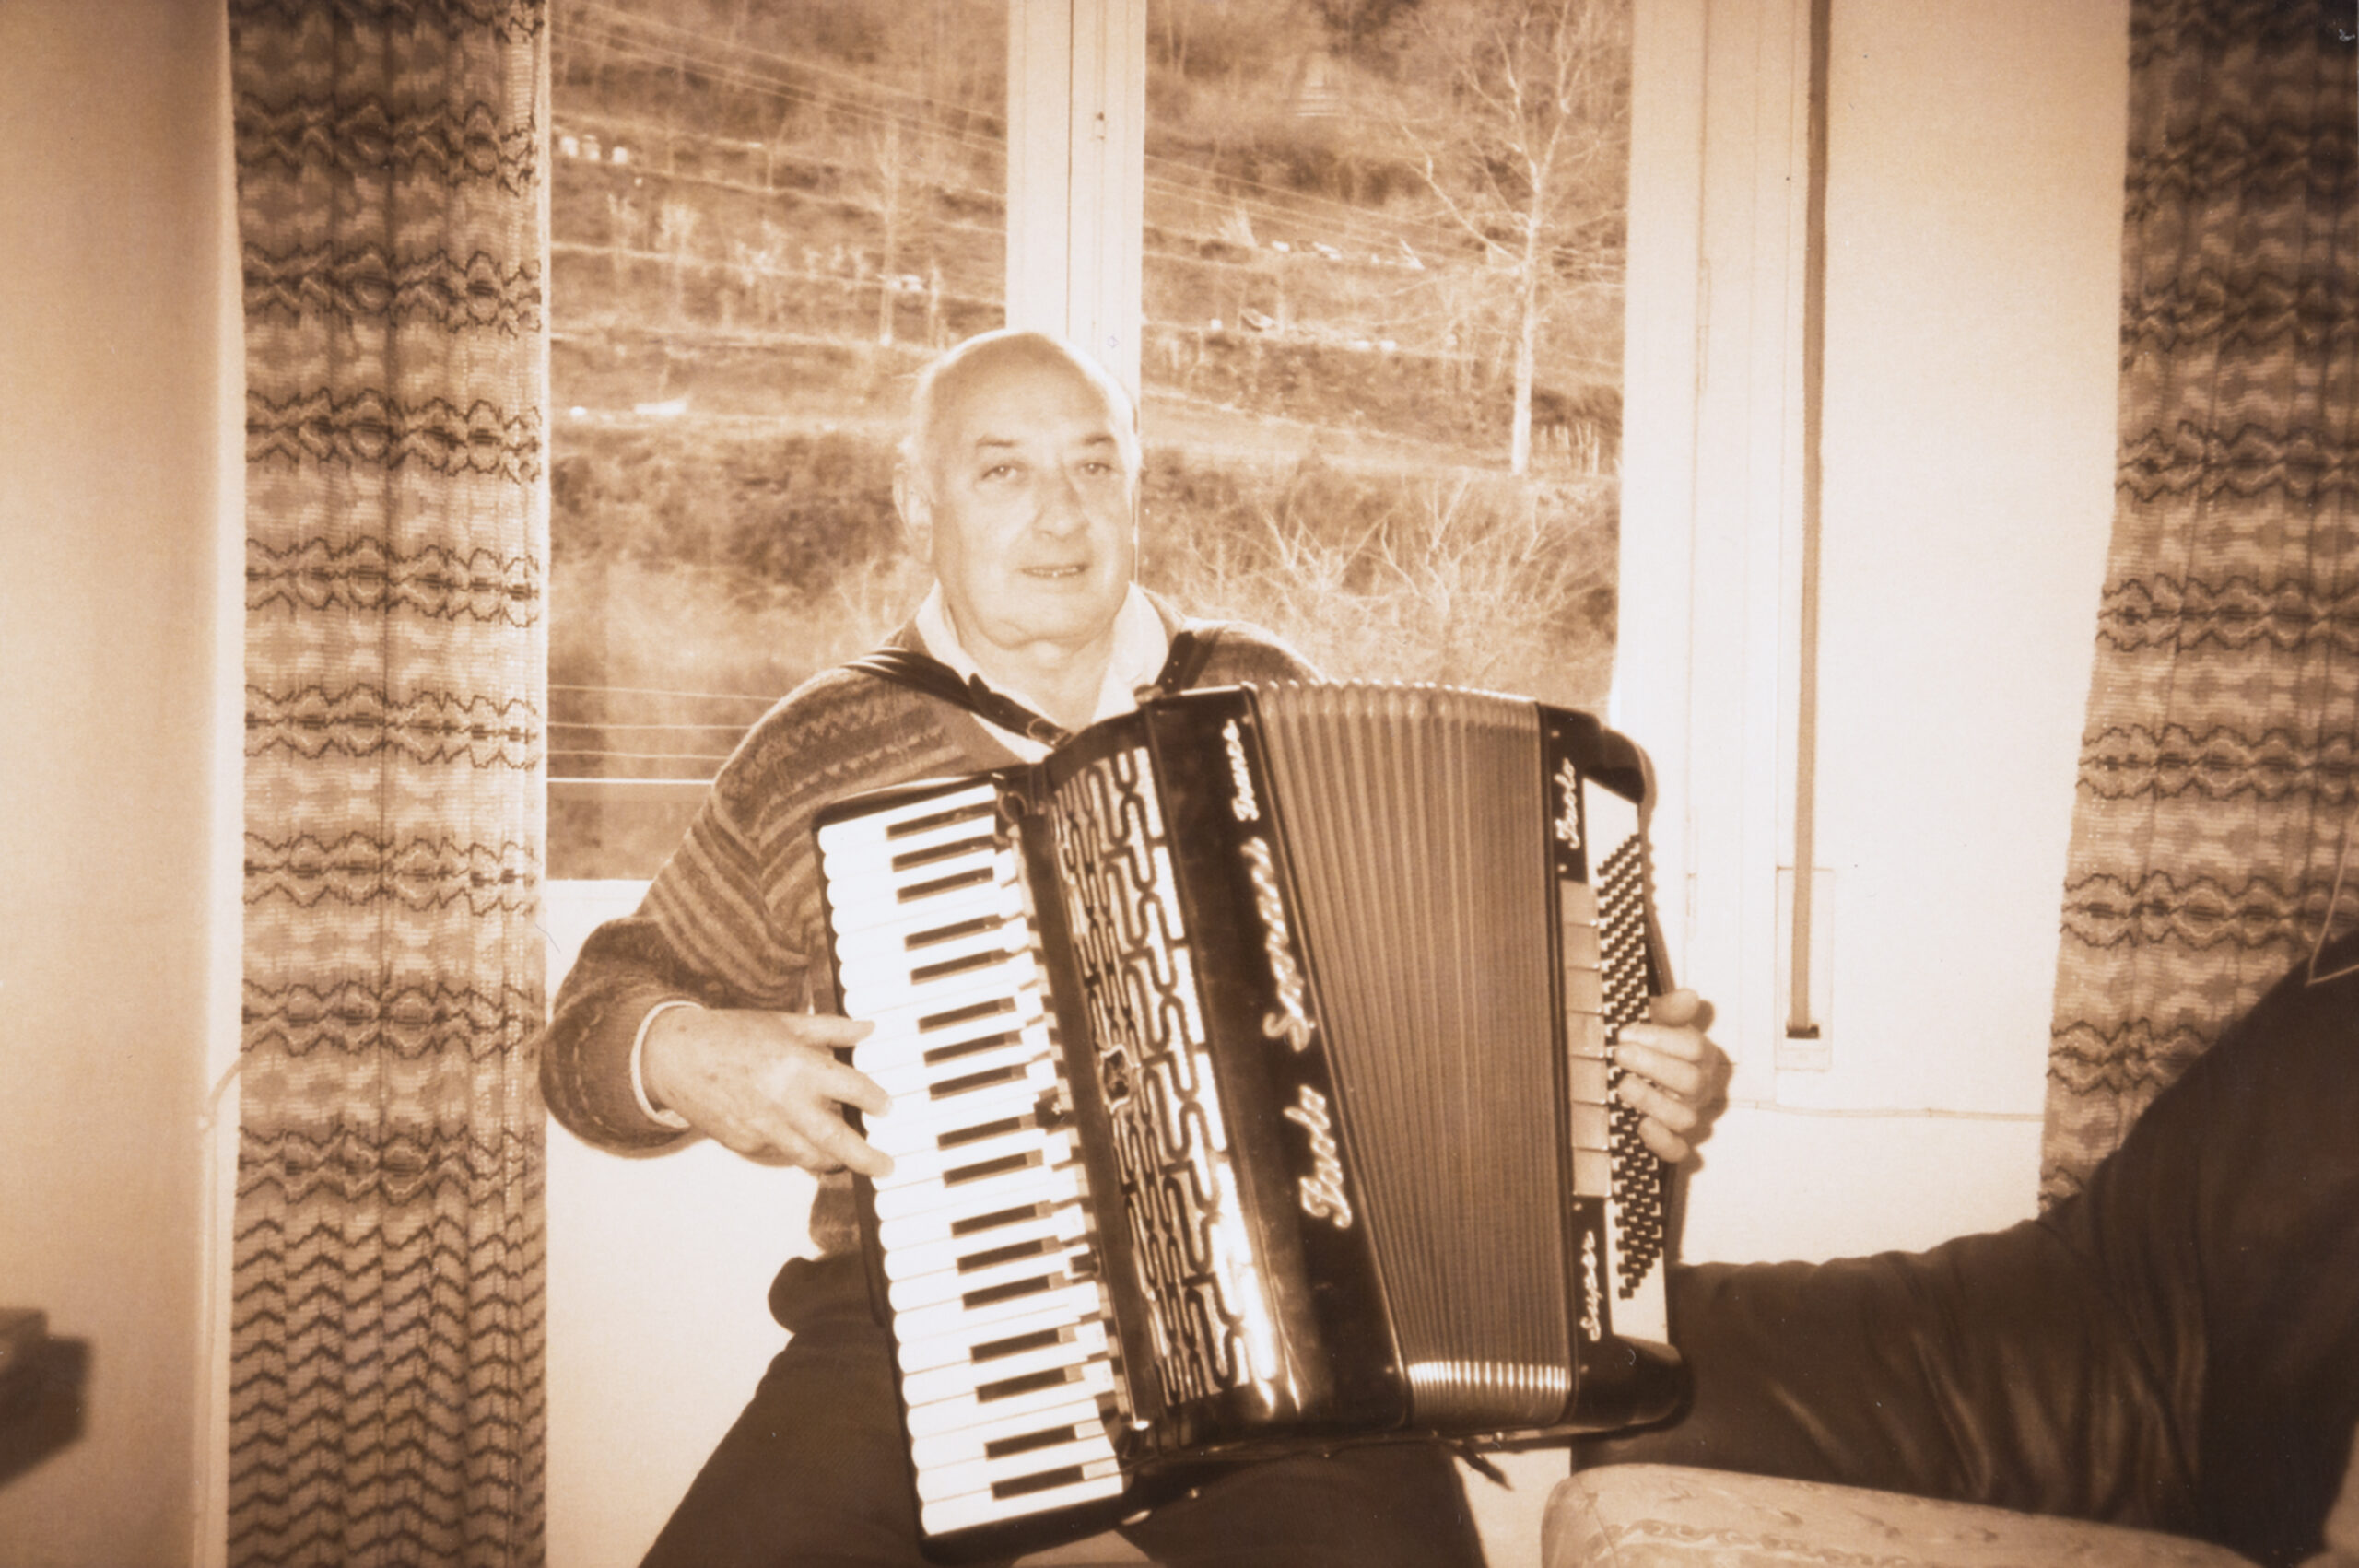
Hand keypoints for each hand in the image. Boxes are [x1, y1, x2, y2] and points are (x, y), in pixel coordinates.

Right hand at [641, 1006, 893, 1177]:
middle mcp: (784, 1100)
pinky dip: (795, 1149)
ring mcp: (763, 1127)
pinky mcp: (745, 1143)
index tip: (886, 1108)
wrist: (677, 1057)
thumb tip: (869, 1027)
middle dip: (866, 1158)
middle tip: (887, 1166)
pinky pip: (780, 1152)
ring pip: (809, 1156)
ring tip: (849, 1161)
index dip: (875, 1100)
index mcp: (798, 1065)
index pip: (852, 1089)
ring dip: (833, 1161)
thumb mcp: (785, 1023)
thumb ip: (831, 1029)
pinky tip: (803, 1142)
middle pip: (836, 1138)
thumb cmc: (732, 1035)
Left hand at [1617, 988, 1728, 1163]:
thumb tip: (1689, 997)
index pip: (1695, 1048)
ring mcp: (1689, 1115)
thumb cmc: (1652, 1045)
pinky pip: (1679, 1151)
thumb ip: (1670, 1010)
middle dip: (1653, 1066)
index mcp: (1701, 1056)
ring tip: (1623, 1085)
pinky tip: (1643, 1126)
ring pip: (1685, 1118)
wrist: (1641, 1072)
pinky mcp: (1675, 1141)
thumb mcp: (1657, 1022)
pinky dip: (1663, 1142)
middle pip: (1691, 1082)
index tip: (1625, 1033)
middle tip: (1620, 1053)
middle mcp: (1700, 1087)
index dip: (1661, 1040)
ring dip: (1653, 1102)